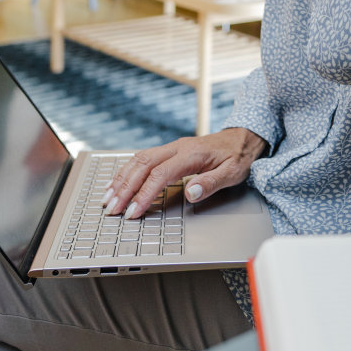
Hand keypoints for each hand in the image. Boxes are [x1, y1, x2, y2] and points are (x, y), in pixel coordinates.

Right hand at [102, 127, 268, 219]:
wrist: (242, 138)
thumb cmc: (237, 157)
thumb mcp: (233, 173)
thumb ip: (211, 183)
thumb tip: (191, 193)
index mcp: (191, 154)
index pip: (160, 175)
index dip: (143, 195)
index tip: (132, 212)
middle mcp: (177, 148)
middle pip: (143, 166)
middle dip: (125, 189)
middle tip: (112, 209)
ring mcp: (172, 147)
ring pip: (139, 160)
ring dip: (121, 179)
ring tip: (108, 198)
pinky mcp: (169, 150)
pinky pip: (143, 158)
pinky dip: (127, 170)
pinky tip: (118, 182)